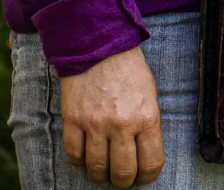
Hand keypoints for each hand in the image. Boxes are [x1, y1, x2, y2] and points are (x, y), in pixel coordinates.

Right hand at [59, 46, 163, 185]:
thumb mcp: (150, 95)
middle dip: (123, 181)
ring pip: (96, 168)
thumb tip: (143, 153)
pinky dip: (80, 162)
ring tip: (103, 173)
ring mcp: (95, 124)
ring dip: (101, 176)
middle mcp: (121, 125)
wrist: (100, 46)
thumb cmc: (129, 70)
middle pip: (122, 172)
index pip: (150, 163)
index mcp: (146, 118)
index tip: (144, 177)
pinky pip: (74, 154)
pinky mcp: (73, 120)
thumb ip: (147, 125)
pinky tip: (86, 158)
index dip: (147, 176)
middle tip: (122, 178)